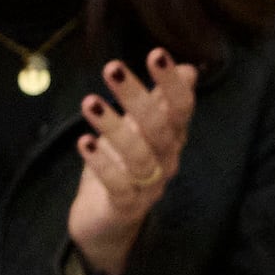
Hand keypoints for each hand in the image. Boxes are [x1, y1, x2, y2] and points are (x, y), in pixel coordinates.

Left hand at [67, 52, 196, 274]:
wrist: (107, 221)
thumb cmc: (124, 165)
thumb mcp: (141, 129)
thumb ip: (162, 101)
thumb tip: (190, 68)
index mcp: (172, 137)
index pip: (181, 108)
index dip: (171, 83)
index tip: (156, 53)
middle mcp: (166, 160)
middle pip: (159, 128)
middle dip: (137, 97)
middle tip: (112, 68)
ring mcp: (149, 186)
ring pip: (139, 156)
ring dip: (114, 127)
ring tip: (89, 102)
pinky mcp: (126, 207)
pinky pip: (119, 186)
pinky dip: (102, 165)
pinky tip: (85, 143)